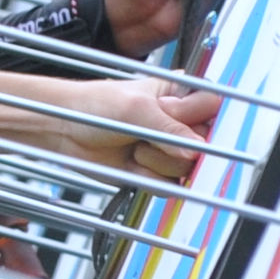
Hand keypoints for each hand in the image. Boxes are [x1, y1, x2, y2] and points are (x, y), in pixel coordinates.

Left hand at [53, 78, 218, 178]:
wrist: (65, 130)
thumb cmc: (95, 106)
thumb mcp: (136, 109)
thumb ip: (170, 128)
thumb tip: (197, 149)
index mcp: (180, 93)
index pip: (214, 108)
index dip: (200, 118)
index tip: (180, 120)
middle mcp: (179, 122)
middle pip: (205, 143)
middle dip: (176, 145)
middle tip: (149, 134)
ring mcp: (168, 149)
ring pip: (187, 168)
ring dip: (156, 161)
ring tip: (133, 146)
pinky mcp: (156, 171)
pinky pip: (170, 185)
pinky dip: (149, 178)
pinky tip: (132, 163)